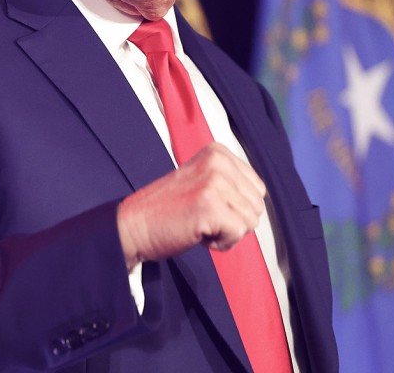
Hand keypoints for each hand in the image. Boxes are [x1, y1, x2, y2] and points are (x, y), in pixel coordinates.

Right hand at [116, 142, 266, 268]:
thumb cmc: (166, 210)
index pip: (257, 188)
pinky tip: (198, 233)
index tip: (206, 204)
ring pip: (251, 220)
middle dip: (233, 219)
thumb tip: (260, 199)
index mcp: (217, 151)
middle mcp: (218, 161)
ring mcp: (214, 182)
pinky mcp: (211, 206)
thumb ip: (230, 181)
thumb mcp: (201, 180)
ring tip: (198, 223)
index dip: (235, 206)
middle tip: (201, 216)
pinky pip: (238, 233)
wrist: (133, 225)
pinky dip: (221, 243)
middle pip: (257, 205)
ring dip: (226, 231)